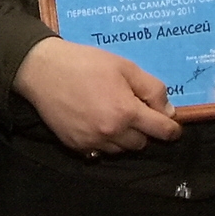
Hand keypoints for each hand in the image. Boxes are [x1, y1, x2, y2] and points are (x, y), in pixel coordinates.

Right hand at [10, 37, 181, 153]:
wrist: (42, 70)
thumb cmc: (85, 63)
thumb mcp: (125, 66)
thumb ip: (152, 89)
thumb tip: (168, 111)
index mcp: (127, 112)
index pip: (162, 131)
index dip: (172, 129)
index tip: (172, 126)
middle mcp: (112, 132)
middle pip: (142, 143)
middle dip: (143, 130)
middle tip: (132, 111)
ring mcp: (92, 141)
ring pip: (121, 150)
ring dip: (123, 137)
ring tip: (112, 116)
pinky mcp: (75, 145)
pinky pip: (99, 152)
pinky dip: (103, 141)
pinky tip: (96, 123)